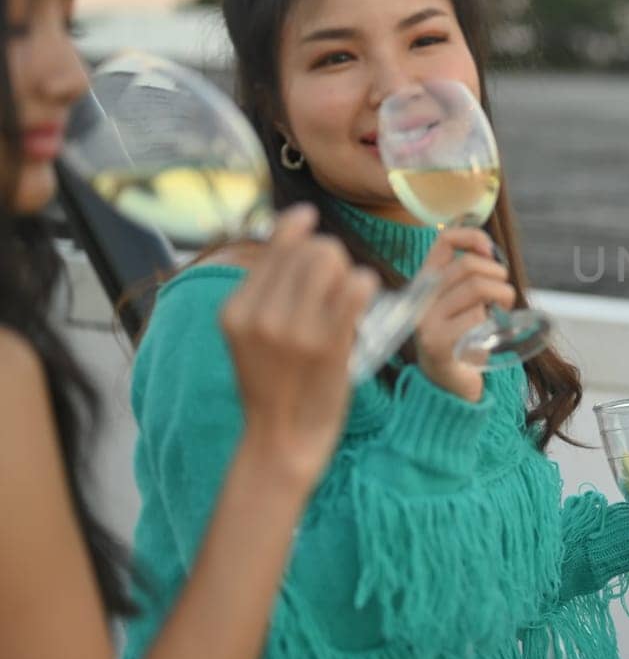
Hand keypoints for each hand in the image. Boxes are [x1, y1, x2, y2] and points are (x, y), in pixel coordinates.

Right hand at [224, 204, 378, 491]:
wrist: (281, 440)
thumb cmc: (274, 386)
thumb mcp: (250, 336)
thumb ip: (265, 291)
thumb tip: (293, 229)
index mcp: (235, 311)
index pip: (276, 246)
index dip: (299, 227)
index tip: (310, 218)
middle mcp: (259, 317)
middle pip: (311, 250)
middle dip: (331, 255)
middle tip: (337, 281)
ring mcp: (293, 332)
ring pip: (333, 262)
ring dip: (349, 272)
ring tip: (347, 296)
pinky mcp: (327, 346)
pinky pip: (356, 288)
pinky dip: (365, 285)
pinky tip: (363, 297)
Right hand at [412, 227, 517, 401]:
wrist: (449, 386)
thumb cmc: (463, 340)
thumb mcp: (463, 303)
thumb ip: (471, 278)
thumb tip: (489, 250)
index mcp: (426, 282)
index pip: (444, 241)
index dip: (472, 237)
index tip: (491, 251)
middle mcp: (421, 299)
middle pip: (468, 266)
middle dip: (498, 275)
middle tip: (504, 295)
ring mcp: (426, 322)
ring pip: (476, 288)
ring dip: (502, 295)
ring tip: (501, 310)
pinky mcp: (437, 344)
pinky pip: (475, 318)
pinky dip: (490, 323)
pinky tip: (486, 335)